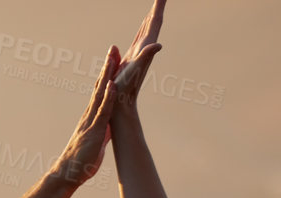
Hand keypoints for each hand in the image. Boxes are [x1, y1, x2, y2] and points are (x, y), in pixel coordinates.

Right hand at [50, 46, 119, 185]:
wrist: (68, 175)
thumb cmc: (81, 162)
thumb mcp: (97, 144)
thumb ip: (103, 133)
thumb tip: (110, 129)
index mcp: (90, 118)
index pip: (99, 92)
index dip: (106, 76)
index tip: (112, 60)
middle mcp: (89, 115)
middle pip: (99, 87)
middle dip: (107, 68)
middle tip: (113, 49)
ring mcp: (91, 122)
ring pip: (100, 94)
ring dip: (106, 76)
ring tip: (113, 59)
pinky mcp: (94, 131)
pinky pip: (102, 111)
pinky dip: (108, 98)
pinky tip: (112, 86)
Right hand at [112, 0, 165, 116]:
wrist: (121, 105)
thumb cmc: (125, 88)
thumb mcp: (134, 69)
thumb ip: (146, 55)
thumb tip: (158, 45)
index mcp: (145, 47)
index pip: (154, 23)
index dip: (158, 7)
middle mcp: (145, 48)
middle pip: (154, 23)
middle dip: (158, 8)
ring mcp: (139, 52)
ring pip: (148, 29)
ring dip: (152, 16)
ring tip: (156, 5)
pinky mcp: (133, 56)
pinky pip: (139, 36)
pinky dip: (142, 27)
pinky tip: (143, 26)